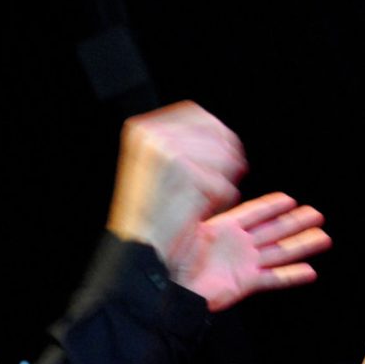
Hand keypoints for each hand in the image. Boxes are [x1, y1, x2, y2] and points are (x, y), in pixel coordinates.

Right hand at [108, 102, 245, 265]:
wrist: (138, 249)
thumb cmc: (149, 217)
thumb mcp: (155, 170)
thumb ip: (178, 144)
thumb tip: (217, 129)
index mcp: (141, 129)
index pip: (195, 113)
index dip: (216, 135)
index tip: (224, 154)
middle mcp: (152, 135)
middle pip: (217, 134)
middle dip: (225, 161)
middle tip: (217, 185)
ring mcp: (169, 151)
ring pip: (226, 158)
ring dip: (223, 183)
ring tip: (204, 201)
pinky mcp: (186, 173)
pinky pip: (225, 183)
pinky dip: (221, 201)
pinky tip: (202, 212)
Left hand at [175, 192, 330, 310]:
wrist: (175, 289)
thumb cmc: (174, 258)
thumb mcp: (186, 228)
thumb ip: (200, 208)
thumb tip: (207, 185)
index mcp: (224, 227)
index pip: (253, 213)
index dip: (272, 206)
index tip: (290, 200)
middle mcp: (239, 244)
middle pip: (273, 230)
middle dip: (295, 222)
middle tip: (316, 214)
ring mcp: (245, 263)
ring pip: (280, 252)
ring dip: (301, 245)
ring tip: (323, 237)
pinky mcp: (247, 283)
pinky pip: (274, 278)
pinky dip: (291, 276)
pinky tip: (310, 272)